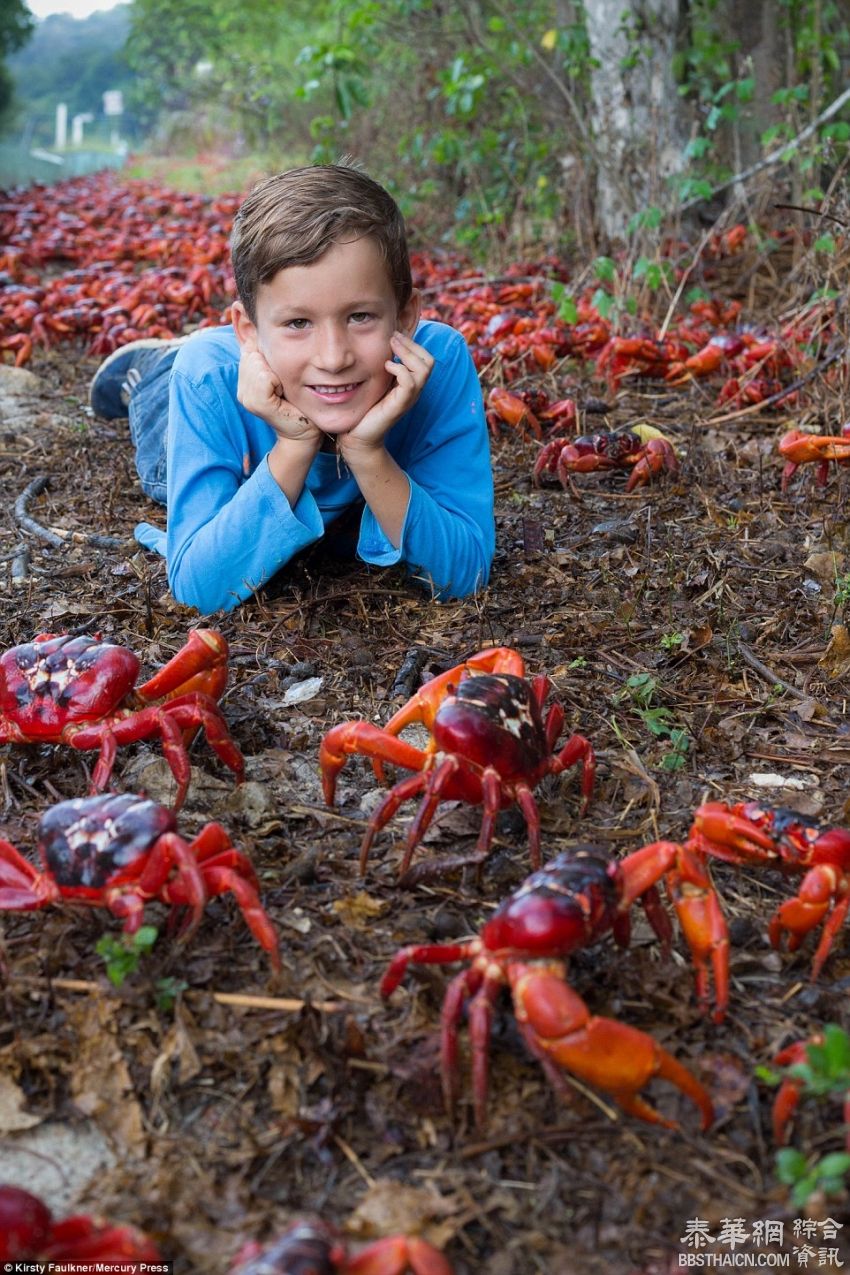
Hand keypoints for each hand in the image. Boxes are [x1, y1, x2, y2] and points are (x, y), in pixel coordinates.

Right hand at [236, 341, 321, 446]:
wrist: (306, 430)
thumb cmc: (299, 399)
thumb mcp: (283, 368)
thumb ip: (269, 346)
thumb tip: (247, 312)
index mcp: (246, 375)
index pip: (249, 342)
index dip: (266, 349)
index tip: (279, 371)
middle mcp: (242, 386)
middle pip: (253, 350)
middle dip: (272, 360)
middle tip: (283, 383)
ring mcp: (245, 395)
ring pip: (258, 363)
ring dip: (276, 372)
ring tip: (283, 388)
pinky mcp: (255, 403)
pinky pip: (265, 378)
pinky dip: (277, 382)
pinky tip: (282, 393)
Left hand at [338, 330, 433, 460]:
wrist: (359, 435)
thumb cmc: (365, 408)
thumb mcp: (377, 382)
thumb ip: (384, 368)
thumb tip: (381, 345)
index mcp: (411, 384)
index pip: (426, 359)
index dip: (413, 344)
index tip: (394, 336)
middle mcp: (414, 391)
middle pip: (429, 362)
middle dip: (412, 345)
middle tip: (393, 338)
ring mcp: (408, 398)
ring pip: (423, 369)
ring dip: (407, 354)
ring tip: (391, 349)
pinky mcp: (399, 405)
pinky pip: (409, 382)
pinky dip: (399, 369)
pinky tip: (386, 367)